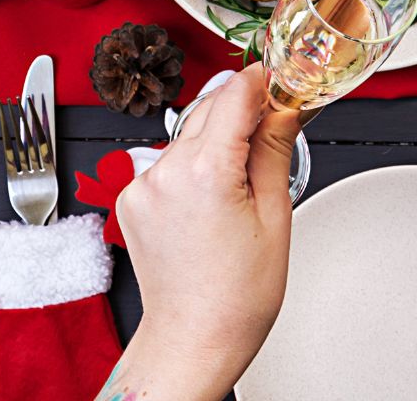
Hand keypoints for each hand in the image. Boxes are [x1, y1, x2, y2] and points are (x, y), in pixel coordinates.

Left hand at [112, 65, 299, 399]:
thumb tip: (285, 108)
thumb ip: (275, 148)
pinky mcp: (131, 199)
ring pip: (188, 136)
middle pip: (209, 109)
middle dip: (242, 109)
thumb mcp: (275, 215)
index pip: (235, 94)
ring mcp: (142, 186)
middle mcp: (164, 172)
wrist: (194, 338)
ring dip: (216, 139)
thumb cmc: (236, 296)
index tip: (280, 78)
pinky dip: (192, 166)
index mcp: (205, 171)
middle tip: (276, 122)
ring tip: (244, 180)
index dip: (262, 80)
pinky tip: (213, 197)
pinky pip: (168, 163)